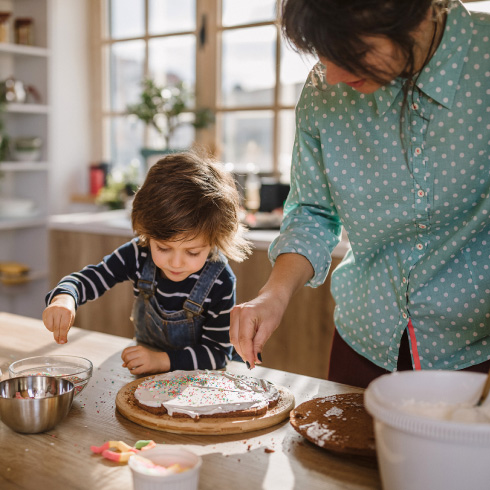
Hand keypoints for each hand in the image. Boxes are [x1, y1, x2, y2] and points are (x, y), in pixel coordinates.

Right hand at [42, 294, 75, 343]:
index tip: (63, 342)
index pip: (63, 326)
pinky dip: (50, 326)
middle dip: (58, 336)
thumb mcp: (70, 320)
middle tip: (60, 342)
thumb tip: (62, 341)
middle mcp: (58, 310)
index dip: (63, 335)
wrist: (63, 301)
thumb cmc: (68, 313)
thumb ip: (66, 330)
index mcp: (67, 312)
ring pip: (50, 327)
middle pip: (56, 327)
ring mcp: (50, 310)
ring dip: (54, 330)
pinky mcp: (45, 311)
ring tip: (58, 325)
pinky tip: (54, 322)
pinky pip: (46, 324)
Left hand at [121, 346, 170, 374]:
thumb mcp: (141, 354)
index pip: (126, 351)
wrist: (161, 361)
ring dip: (129, 368)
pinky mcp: (147, 367)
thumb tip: (123, 365)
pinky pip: (135, 371)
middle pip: (127, 357)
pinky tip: (134, 371)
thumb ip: (132, 358)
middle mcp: (142, 352)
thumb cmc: (149, 358)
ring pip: (130, 364)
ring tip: (132, 368)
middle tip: (129, 364)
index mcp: (140, 348)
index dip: (123, 356)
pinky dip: (132, 372)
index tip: (126, 360)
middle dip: (126, 362)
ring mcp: (145, 359)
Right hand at [230, 253, 313, 368]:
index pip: (244, 339)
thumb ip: (259, 344)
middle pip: (236, 339)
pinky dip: (240, 342)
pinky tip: (248, 349)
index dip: (247, 354)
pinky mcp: (234, 316)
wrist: (272, 298)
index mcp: (246, 314)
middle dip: (244, 353)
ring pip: (233, 338)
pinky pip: (234, 333)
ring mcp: (234, 313)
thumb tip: (255, 360)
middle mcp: (237, 312)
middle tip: (252, 364)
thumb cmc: (273, 311)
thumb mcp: (269, 328)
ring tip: (251, 358)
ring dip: (241, 349)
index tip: (252, 366)